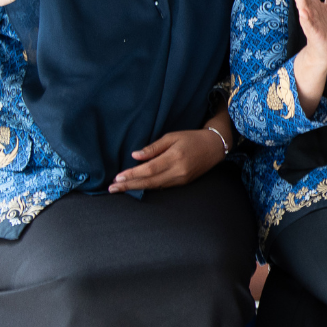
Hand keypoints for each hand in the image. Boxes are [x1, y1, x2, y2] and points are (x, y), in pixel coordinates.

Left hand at [110, 127, 225, 192]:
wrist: (214, 147)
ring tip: (120, 189)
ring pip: (155, 186)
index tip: (117, 177)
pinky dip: (148, 187)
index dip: (132, 174)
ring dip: (136, 188)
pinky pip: (162, 187)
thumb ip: (153, 148)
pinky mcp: (183, 183)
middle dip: (129, 185)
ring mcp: (181, 179)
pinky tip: (137, 186)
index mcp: (175, 157)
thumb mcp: (172, 137)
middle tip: (112, 188)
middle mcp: (178, 171)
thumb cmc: (191, 138)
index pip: (149, 169)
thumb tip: (135, 156)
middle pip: (149, 182)